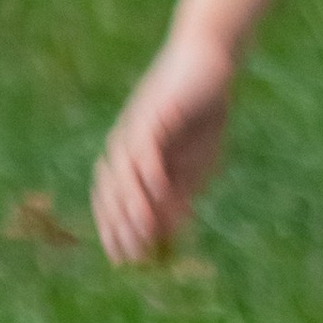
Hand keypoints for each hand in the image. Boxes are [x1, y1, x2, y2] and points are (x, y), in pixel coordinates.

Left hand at [92, 26, 235, 264]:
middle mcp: (125, 144)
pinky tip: (158, 190)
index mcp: (130, 156)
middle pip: (112, 190)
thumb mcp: (195, 162)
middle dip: (119, 225)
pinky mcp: (154, 113)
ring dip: (132, 204)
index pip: (112, 199)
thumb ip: (180, 193)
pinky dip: (149, 170)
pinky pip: (146, 146)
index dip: (115, 230)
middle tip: (128, 256)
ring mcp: (137, 128)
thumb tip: (170, 231)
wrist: (210, 62)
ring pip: (125, 172)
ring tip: (142, 232)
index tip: (123, 260)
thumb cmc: (201, 112)